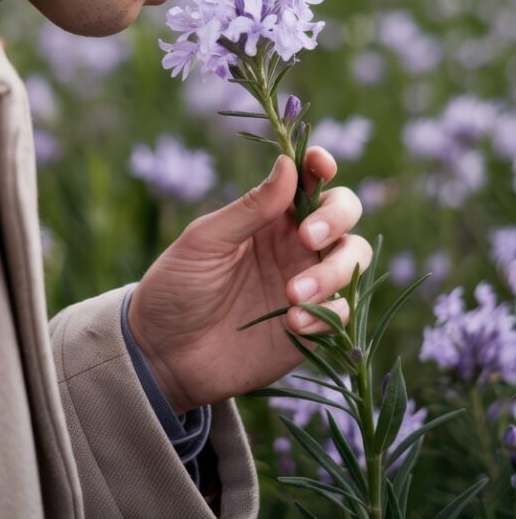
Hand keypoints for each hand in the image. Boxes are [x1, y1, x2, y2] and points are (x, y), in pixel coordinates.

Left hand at [128, 148, 371, 414]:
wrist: (165, 355)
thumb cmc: (177, 287)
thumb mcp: (206, 241)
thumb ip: (251, 208)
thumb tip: (288, 163)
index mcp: (270, 215)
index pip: (309, 180)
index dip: (322, 166)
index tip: (323, 166)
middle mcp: (296, 243)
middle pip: (345, 213)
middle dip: (336, 218)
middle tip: (306, 237)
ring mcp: (308, 282)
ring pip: (353, 258)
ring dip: (333, 271)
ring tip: (291, 294)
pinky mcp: (314, 324)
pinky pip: (343, 310)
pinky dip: (327, 313)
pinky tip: (292, 322)